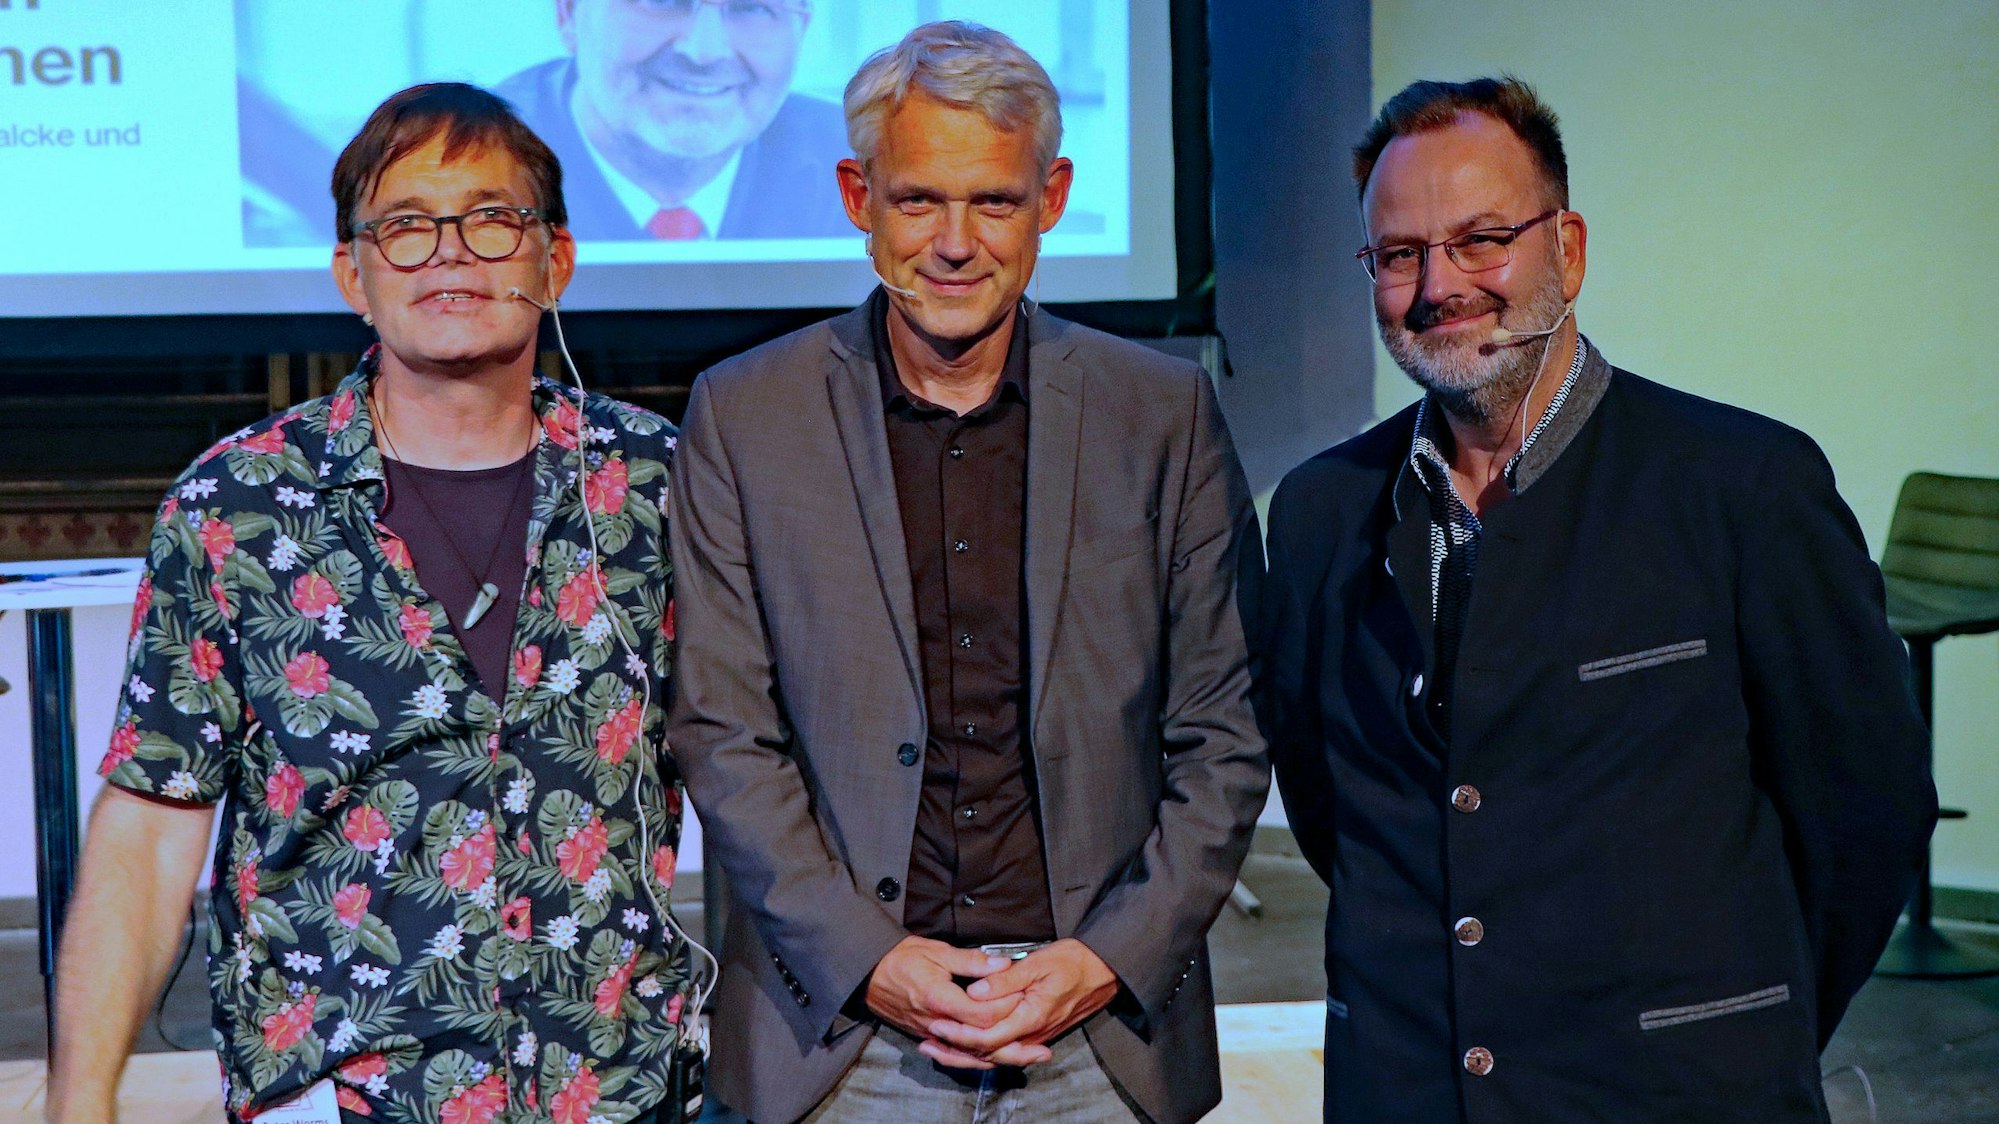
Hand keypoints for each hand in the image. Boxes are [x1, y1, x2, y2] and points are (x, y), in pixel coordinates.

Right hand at [865, 935, 1018, 1065]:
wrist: (869, 973)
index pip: (982, 1015)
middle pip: (981, 1045)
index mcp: (940, 999)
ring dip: (1000, 1059)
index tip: (1025, 996)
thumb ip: (972, 961)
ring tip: (1027, 1058)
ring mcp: (931, 1034)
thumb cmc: (901, 958)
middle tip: (1041, 1050)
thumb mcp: (937, 951)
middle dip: (1013, 1049)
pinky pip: (956, 1055)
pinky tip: (994, 1060)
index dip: (1007, 1007)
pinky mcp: (928, 1037)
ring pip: (970, 1055)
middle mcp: (937, 1023)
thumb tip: (1003, 965)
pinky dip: (977, 1059)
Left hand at [920, 938, 1119, 1068]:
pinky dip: (983, 1049)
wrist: (1104, 970)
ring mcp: (1036, 1036)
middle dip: (956, 1051)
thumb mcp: (1039, 963)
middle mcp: (1033, 1033)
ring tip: (938, 1049)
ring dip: (966, 1053)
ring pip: (996, 1054)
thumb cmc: (1074, 962)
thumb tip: (976, 991)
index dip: (959, 1034)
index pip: (988, 1037)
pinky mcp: (1037, 1033)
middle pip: (988, 1052)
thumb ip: (1006, 980)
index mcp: (1032, 1017)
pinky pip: (1006, 1048)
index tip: (936, 1024)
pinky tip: (966, 1044)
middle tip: (927, 1043)